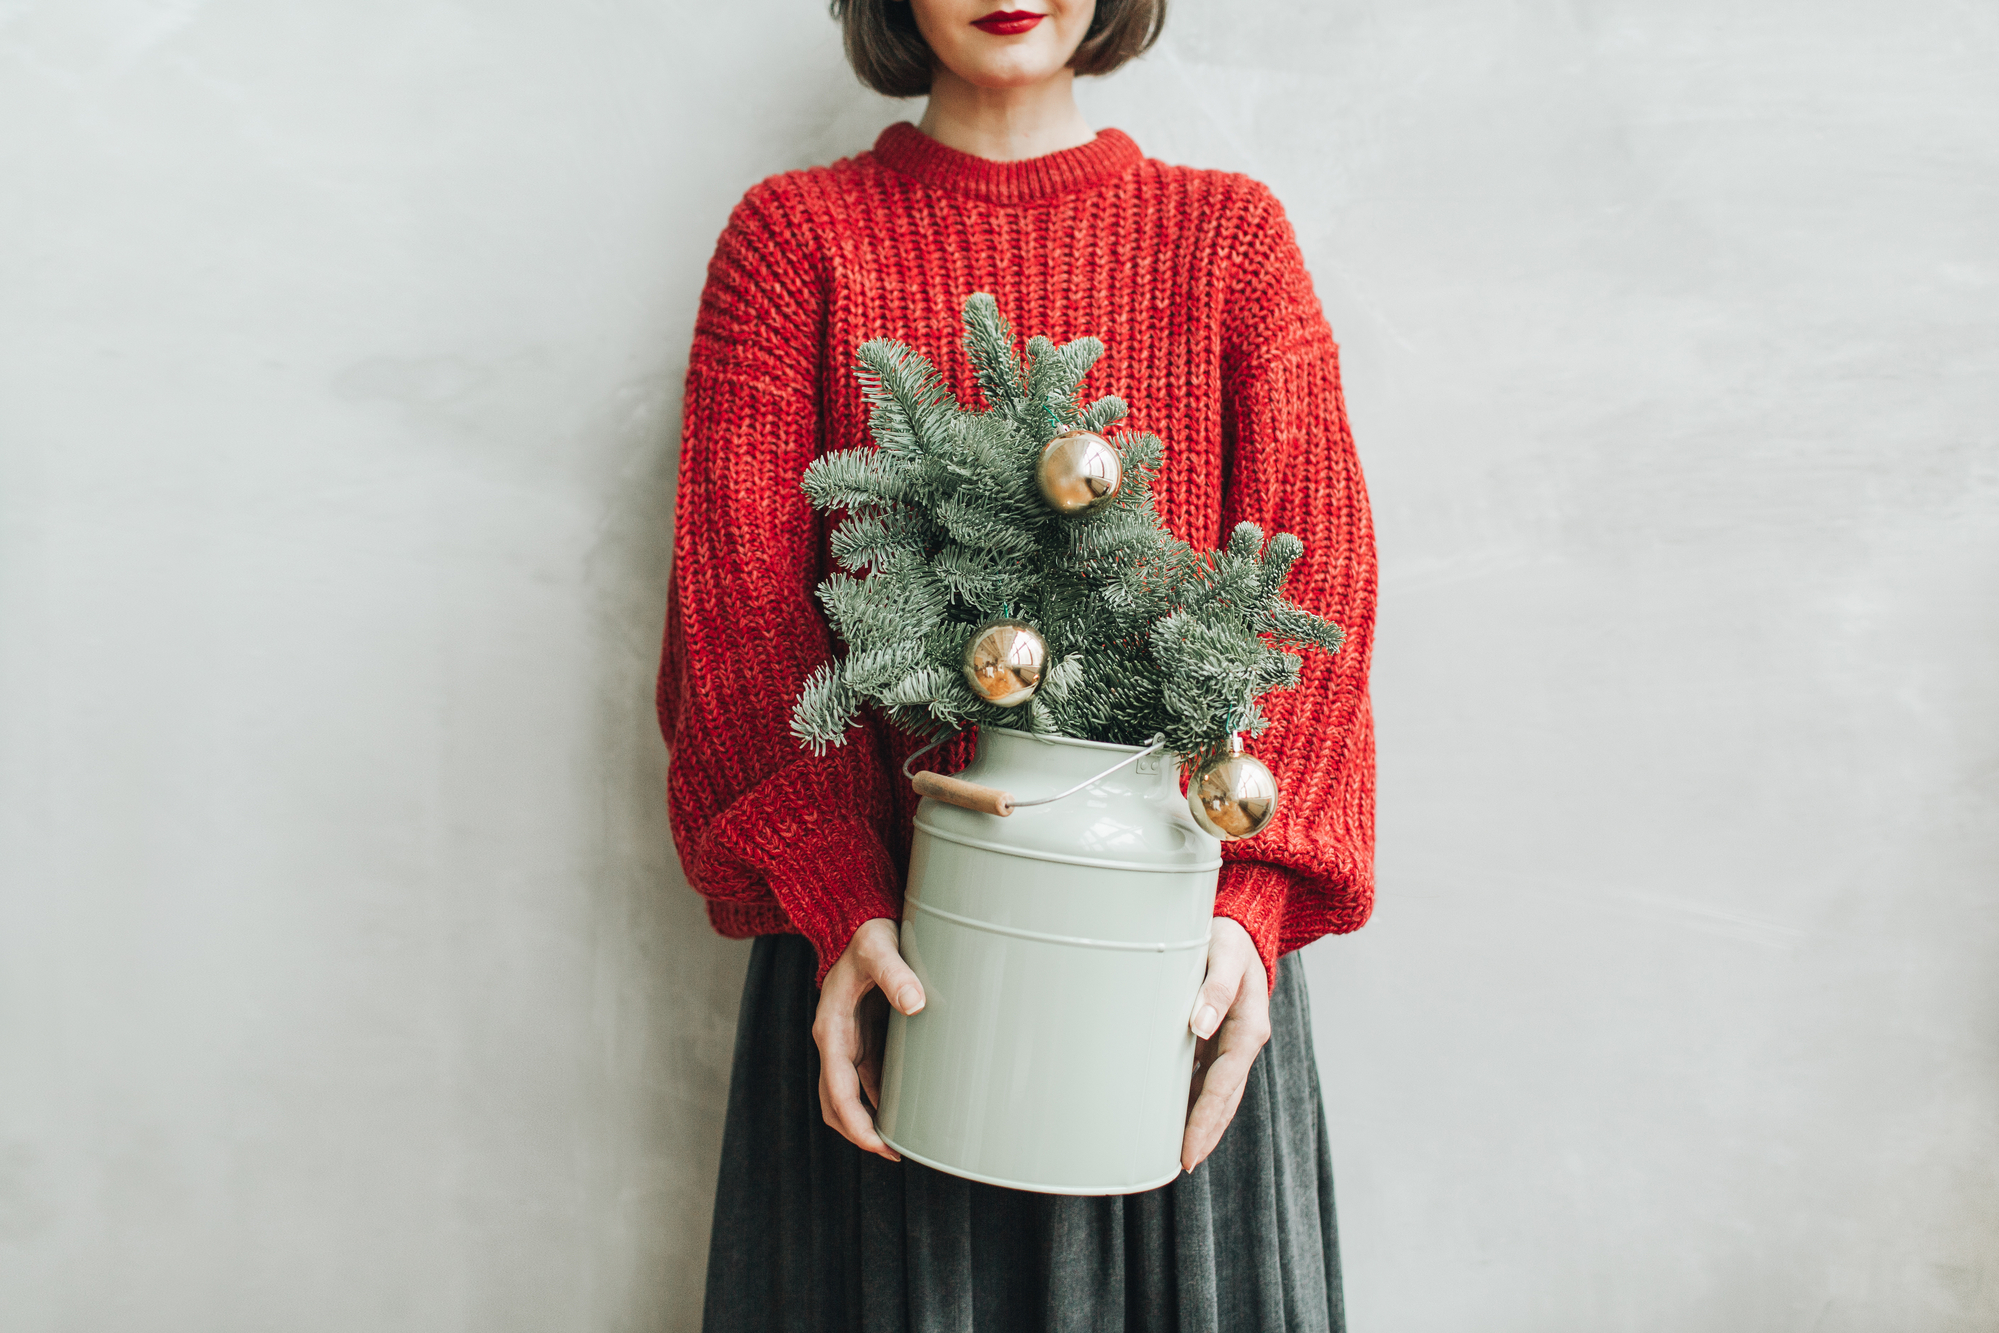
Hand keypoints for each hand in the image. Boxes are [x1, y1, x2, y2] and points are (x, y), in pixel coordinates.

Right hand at [813, 917, 924, 1161]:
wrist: (857, 920)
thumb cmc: (867, 934)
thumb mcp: (880, 948)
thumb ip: (896, 973)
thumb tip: (915, 1003)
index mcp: (831, 1028)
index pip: (837, 1090)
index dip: (856, 1123)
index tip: (879, 1146)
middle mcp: (834, 1040)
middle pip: (836, 1103)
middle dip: (860, 1132)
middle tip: (896, 1153)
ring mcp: (847, 1041)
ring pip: (850, 1095)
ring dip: (870, 1119)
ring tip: (905, 1138)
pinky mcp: (862, 1037)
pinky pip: (867, 1078)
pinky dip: (881, 1097)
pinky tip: (908, 1106)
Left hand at [1182, 916, 1270, 1172]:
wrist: (1243, 924)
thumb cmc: (1231, 937)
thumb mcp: (1224, 954)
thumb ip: (1214, 988)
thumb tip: (1198, 1026)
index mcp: (1249, 1028)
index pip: (1224, 1086)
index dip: (1205, 1121)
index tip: (1188, 1151)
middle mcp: (1245, 1041)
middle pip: (1224, 1099)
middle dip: (1205, 1134)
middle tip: (1179, 1166)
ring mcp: (1234, 1041)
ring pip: (1218, 1092)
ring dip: (1201, 1122)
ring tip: (1175, 1152)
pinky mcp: (1221, 1036)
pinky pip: (1209, 1074)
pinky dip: (1194, 1097)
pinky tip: (1174, 1113)